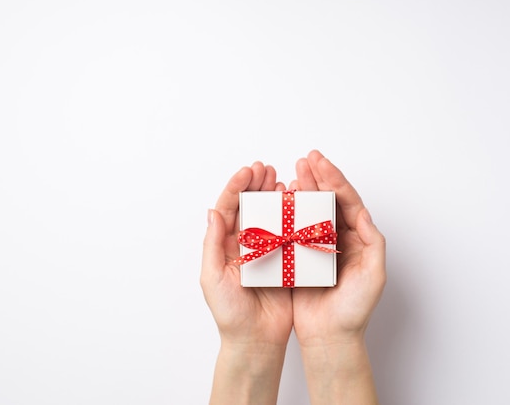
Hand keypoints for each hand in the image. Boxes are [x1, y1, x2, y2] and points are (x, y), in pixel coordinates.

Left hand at [201, 162, 291, 404]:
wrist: (256, 339)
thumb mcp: (212, 278)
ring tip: (281, 180)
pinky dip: (292, 217)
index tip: (247, 172)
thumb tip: (212, 212)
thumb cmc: (230, 314)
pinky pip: (288, 235)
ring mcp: (266, 253)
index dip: (236, 189)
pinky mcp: (285, 262)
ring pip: (270, 217)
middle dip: (256, 186)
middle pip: (250, 208)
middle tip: (266, 169)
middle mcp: (245, 246)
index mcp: (225, 247)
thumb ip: (212, 245)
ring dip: (274, 197)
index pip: (229, 210)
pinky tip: (296, 204)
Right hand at [289, 149, 385, 403]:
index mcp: (359, 238)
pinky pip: (294, 230)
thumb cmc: (356, 310)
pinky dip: (289, 213)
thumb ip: (374, 243)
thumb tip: (365, 213)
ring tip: (293, 172)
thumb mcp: (374, 276)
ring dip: (303, 190)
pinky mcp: (302, 257)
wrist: (332, 337)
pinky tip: (282, 201)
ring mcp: (319, 246)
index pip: (347, 202)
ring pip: (311, 211)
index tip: (320, 163)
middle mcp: (339, 238)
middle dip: (318, 177)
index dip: (334, 180)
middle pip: (329, 200)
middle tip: (306, 159)